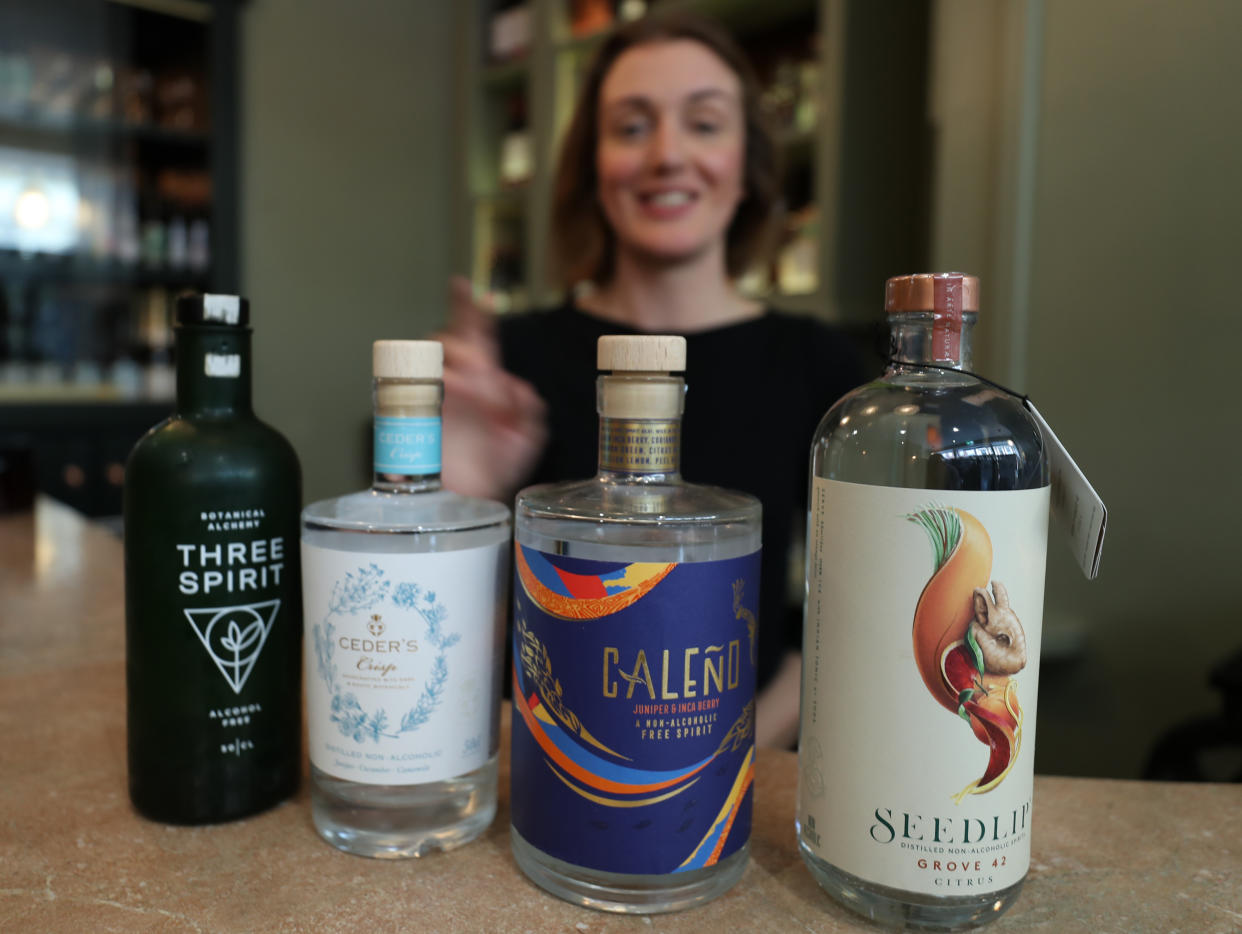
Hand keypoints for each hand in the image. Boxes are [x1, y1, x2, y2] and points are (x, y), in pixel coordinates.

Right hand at [437, 277, 546, 501]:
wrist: (473, 499)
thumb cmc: (496, 469)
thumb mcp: (527, 436)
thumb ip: (529, 407)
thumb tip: (510, 384)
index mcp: (486, 382)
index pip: (478, 336)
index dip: (469, 309)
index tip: (462, 286)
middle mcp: (459, 382)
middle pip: (453, 338)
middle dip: (465, 341)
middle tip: (479, 362)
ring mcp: (437, 394)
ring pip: (436, 353)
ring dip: (455, 361)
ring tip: (469, 386)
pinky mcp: (420, 410)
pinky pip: (419, 380)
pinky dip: (438, 378)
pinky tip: (449, 388)